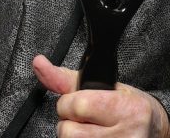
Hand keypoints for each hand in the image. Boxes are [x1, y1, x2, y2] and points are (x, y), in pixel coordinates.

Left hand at [33, 54, 169, 136]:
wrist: (154, 129)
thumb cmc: (127, 106)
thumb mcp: (101, 85)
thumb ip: (64, 78)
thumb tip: (39, 63)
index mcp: (125, 109)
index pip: (77, 106)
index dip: (68, 103)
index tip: (76, 102)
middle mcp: (126, 136)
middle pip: (69, 132)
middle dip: (69, 121)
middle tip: (84, 118)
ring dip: (73, 135)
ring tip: (89, 129)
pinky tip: (91, 137)